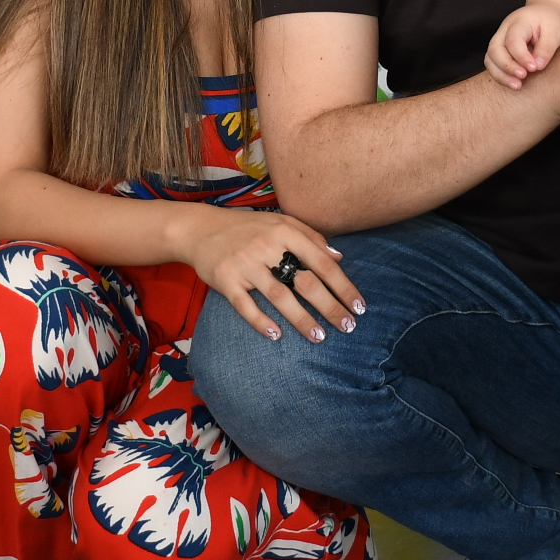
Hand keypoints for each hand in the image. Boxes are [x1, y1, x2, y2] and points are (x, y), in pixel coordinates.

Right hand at [174, 207, 363, 344]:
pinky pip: (245, 305)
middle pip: (304, 282)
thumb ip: (310, 237)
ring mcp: (245, 264)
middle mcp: (266, 246)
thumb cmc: (247, 228)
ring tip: (319, 337)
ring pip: (278, 296)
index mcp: (285, 231)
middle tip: (347, 327)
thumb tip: (339, 259)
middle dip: (329, 307)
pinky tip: (276, 336)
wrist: (200, 229)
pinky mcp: (225, 280)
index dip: (343, 286)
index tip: (359, 306)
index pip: (322, 262)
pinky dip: (260, 321)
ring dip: (301, 320)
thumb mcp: (280, 222)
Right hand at [486, 1, 559, 89]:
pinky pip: (493, 65)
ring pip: (490, 59)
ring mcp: (499, 40)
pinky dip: (501, 76)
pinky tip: (514, 83)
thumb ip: (546, 48)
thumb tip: (538, 66)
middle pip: (494, 49)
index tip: (534, 68)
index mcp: (519, 21)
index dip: (521, 56)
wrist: (545, 14)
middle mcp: (504, 30)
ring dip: (501, 74)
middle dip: (507, 66)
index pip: (513, 40)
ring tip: (517, 86)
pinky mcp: (500, 50)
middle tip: (523, 77)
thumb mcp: (555, 31)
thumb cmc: (550, 21)